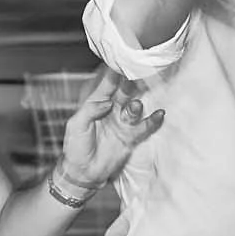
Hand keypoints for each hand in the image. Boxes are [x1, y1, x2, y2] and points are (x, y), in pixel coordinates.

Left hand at [57, 70, 165, 187]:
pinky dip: (153, 120)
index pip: (107, 85)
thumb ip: (91, 111)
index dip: (114, 74)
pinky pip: (144, 126)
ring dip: (136, 106)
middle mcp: (112, 110)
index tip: (122, 62)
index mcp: (96, 104)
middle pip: (124, 92)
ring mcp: (122, 123)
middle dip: (131, 83)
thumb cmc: (75, 147)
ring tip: (135, 107)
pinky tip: (159, 114)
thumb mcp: (76, 125)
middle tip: (138, 74)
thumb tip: (109, 102)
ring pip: (134, 108)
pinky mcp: (131, 137)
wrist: (83, 173)